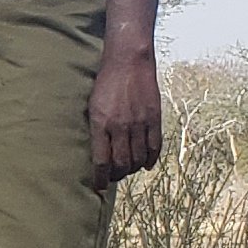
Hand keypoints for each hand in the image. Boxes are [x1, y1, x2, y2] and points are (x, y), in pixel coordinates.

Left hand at [89, 46, 161, 187]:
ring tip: (127, 170)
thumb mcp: (92, 106)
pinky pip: (154, 147)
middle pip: (121, 164)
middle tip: (113, 177)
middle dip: (116, 176)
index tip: (99, 186)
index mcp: (101, 123)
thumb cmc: (106, 83)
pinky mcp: (154, 118)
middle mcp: (120, 126)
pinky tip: (145, 164)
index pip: (101, 161)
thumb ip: (96, 129)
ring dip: (132, 169)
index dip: (101, 178)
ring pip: (138, 158)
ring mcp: (139, 123)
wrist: (129, 61)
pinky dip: (150, 159)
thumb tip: (98, 153)